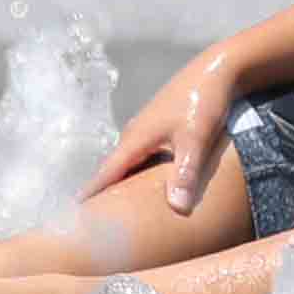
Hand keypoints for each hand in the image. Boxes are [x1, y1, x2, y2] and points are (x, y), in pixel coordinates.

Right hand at [86, 49, 243, 211]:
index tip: (73, 219)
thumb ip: (186, 173)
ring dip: (122, 184)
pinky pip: (142, 156)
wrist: (219, 68)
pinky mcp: (161, 127)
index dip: (90, 196)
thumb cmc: (205, 101)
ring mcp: (147, 129)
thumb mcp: (196, 139)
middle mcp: (136, 135)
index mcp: (136, 139)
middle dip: (103, 195)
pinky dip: (139, 173)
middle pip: (114, 171)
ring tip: (116, 211)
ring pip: (129, 163)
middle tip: (93, 224)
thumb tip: (176, 208)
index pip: (106, 174)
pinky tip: (147, 186)